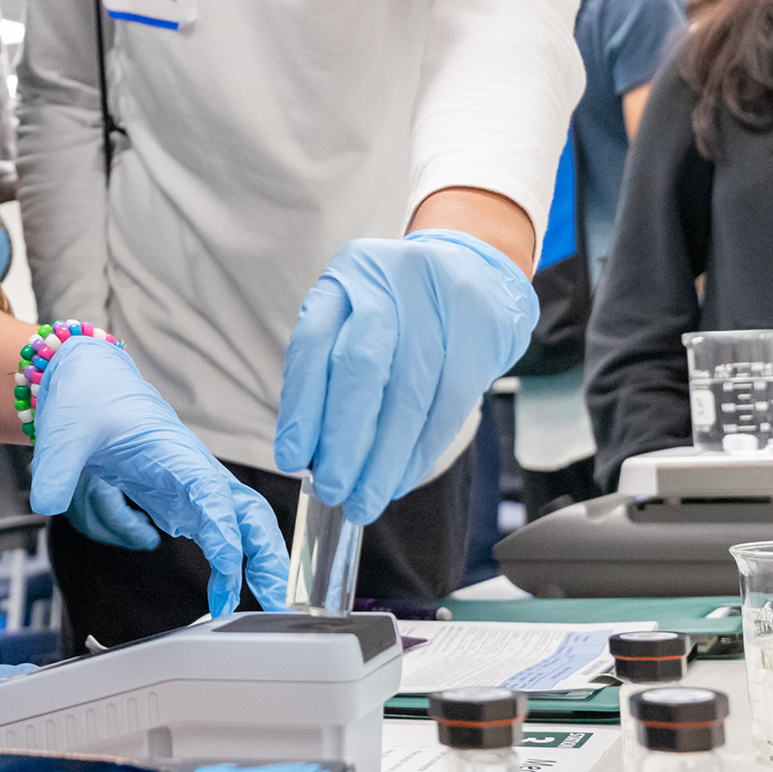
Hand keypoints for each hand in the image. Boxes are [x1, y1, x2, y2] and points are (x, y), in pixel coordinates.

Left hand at [29, 338, 291, 619]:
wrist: (90, 377)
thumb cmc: (88, 394)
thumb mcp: (65, 429)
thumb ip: (56, 468)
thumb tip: (47, 501)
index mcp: (174, 450)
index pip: (213, 496)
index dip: (225, 535)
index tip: (227, 573)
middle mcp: (192, 470)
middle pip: (247, 511)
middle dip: (267, 553)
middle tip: (275, 599)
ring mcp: (189, 484)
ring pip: (239, 522)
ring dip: (257, 558)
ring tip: (264, 601)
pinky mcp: (178, 496)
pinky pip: (214, 527)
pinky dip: (227, 557)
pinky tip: (222, 587)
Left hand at [274, 227, 538, 521]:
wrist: (474, 272)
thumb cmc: (400, 311)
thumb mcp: (355, 319)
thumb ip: (330, 372)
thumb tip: (307, 454)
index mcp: (345, 277)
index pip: (314, 344)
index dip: (301, 407)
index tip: (292, 460)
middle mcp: (388, 280)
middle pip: (361, 368)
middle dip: (345, 440)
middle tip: (334, 491)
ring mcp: (438, 300)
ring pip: (408, 395)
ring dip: (384, 459)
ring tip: (366, 499)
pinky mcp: (480, 328)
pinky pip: (449, 404)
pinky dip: (422, 450)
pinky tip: (401, 478)